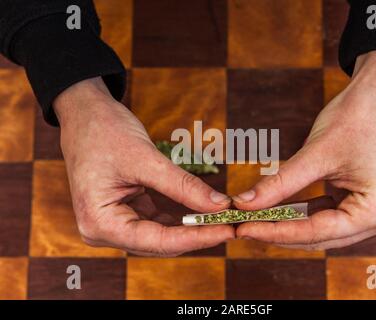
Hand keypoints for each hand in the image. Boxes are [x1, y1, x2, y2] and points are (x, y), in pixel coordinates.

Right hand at [54, 77, 233, 255]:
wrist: (84, 114)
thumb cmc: (103, 132)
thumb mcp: (146, 159)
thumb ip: (184, 186)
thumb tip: (220, 205)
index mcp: (100, 223)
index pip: (158, 241)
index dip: (196, 238)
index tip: (227, 230)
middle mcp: (103, 231)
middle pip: (160, 243)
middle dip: (196, 234)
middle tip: (231, 224)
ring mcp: (113, 224)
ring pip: (161, 236)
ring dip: (190, 228)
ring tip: (222, 219)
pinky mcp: (124, 213)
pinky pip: (157, 222)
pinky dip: (180, 218)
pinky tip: (203, 212)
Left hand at [233, 51, 375, 249]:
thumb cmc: (356, 117)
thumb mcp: (315, 153)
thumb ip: (278, 183)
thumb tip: (242, 204)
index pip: (317, 232)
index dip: (276, 232)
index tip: (243, 229)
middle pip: (319, 236)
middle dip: (279, 231)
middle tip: (242, 227)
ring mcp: (374, 214)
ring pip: (321, 230)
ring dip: (288, 225)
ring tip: (253, 221)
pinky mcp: (363, 204)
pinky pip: (326, 216)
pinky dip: (301, 214)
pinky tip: (275, 210)